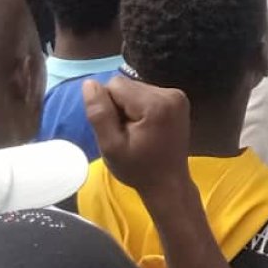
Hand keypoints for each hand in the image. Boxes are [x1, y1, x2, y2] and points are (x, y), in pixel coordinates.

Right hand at [83, 74, 191, 201]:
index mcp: (156, 104)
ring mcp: (177, 96)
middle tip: (127, 133)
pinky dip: (141, 107)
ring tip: (137, 132)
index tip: (116, 130)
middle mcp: (170, 94)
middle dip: (120, 106)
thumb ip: (99, 114)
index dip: (108, 106)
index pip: (115, 84)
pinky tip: (146, 128)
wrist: (168, 184)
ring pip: (135, 88)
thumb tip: (89, 83)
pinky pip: (147, 93)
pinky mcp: (178, 99)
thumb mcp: (111, 147)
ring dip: (130, 107)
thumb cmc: (138, 169)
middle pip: (127, 85)